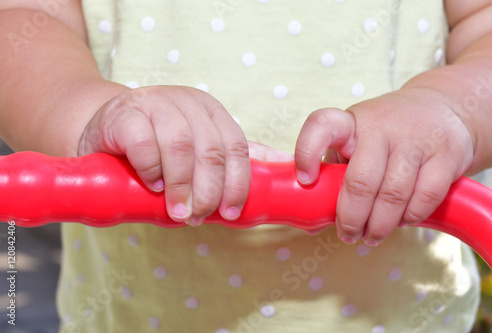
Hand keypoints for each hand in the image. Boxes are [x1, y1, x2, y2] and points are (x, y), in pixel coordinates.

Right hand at [78, 85, 250, 225]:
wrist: (107, 130)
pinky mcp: (125, 113)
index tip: (230, 213)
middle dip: (208, 190)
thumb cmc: (158, 147)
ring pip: (181, 145)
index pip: (236, 147)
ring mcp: (155, 102)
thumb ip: (235, 158)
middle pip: (211, 150)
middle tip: (198, 216)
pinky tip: (153, 184)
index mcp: (212, 111)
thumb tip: (284, 166)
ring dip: (181, 185)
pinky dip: (152, 169)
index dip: (237, 184)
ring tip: (176, 210)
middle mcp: (188, 102)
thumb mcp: (199, 151)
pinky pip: (145, 144)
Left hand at [295, 87, 473, 244]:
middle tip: (348, 234)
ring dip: (379, 225)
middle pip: (360, 181)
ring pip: (393, 195)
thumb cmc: (386, 134)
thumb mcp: (355, 143)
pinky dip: (410, 217)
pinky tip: (402, 221)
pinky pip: (425, 197)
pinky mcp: (447, 153)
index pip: (321, 125)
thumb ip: (334, 176)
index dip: (307, 153)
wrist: (441, 108)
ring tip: (372, 235)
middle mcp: (381, 126)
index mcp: (351, 123)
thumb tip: (313, 224)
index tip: (305, 180)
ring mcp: (416, 138)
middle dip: (350, 218)